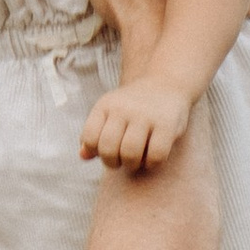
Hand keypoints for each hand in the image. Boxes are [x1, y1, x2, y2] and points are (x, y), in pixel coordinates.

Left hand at [79, 71, 200, 172]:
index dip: (96, 152)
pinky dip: (152, 164)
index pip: (89, 138)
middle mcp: (123, 108)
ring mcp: (145, 115)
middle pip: (108, 149)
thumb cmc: (133, 108)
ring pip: (130, 154)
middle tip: (122, 160)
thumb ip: (95, 134)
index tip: (107, 150)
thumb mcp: (109, 114)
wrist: (165, 84)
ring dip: (132, 165)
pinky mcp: (167, 124)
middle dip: (113, 163)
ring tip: (137, 161)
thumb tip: (83, 156)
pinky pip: (156, 156)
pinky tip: (153, 158)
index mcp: (105, 105)